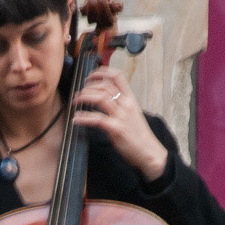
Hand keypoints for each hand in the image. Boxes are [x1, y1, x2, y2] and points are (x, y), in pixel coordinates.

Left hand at [72, 66, 167, 181]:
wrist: (149, 152)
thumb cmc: (139, 135)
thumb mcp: (133, 114)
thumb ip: (121, 105)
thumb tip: (106, 99)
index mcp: (130, 99)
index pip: (117, 77)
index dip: (101, 72)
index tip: (90, 76)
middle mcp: (126, 104)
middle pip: (105, 86)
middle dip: (88, 86)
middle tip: (79, 92)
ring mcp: (121, 116)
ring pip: (100, 98)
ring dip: (84, 97)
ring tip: (76, 102)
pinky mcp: (116, 129)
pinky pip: (96, 119)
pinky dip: (84, 118)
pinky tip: (76, 119)